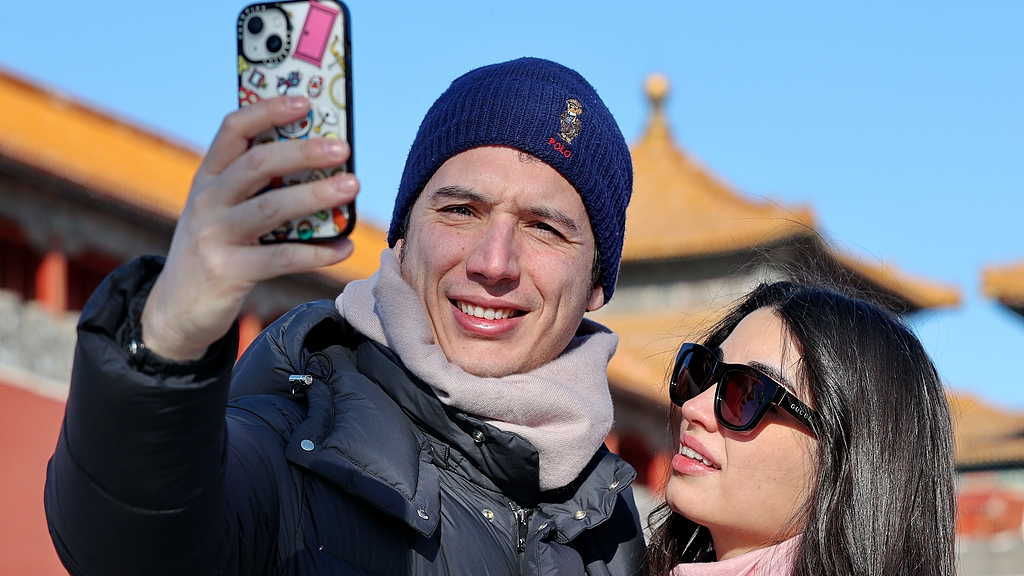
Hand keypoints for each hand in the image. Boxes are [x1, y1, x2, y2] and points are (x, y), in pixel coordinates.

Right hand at [141, 97, 358, 360]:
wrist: (174, 311)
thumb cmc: (214, 253)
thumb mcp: (221, 213)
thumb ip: (256, 191)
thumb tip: (323, 170)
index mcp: (207, 179)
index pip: (233, 130)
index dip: (268, 111)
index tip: (305, 103)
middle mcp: (207, 202)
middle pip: (257, 164)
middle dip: (303, 152)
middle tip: (342, 149)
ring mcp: (214, 236)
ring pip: (271, 207)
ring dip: (316, 195)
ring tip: (352, 187)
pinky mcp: (228, 271)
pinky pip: (281, 258)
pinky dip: (318, 252)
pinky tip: (345, 247)